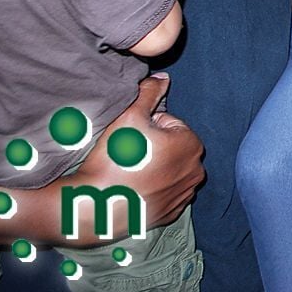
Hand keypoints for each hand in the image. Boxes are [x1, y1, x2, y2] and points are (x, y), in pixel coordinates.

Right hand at [0, 75, 203, 246]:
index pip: (169, 123)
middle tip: (127, 155)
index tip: (130, 139)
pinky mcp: (172, 213)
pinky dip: (151, 188)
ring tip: (128, 172)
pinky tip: (132, 189)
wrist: (95, 207)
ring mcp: (185, 194)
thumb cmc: (114, 159)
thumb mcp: (130, 116)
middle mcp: (196, 170)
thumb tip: (163, 78)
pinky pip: (164, 192)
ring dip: (153, 167)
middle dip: (153, 146)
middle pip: (171, 146)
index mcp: (192, 144)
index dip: (147, 127)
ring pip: (168, 169)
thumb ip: (149, 93)